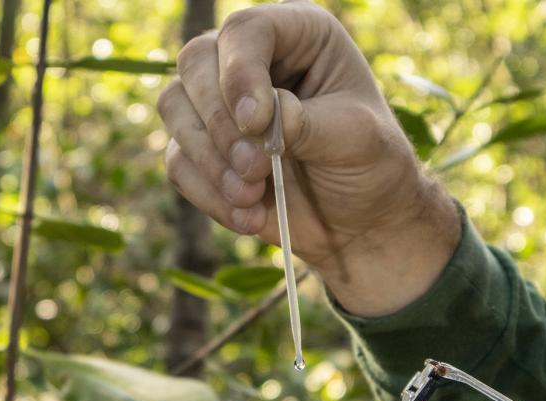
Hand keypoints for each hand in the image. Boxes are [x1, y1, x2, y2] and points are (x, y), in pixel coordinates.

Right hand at [157, 0, 459, 315]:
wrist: (361, 223)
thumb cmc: (370, 166)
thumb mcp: (355, 140)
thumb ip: (305, 123)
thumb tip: (253, 119)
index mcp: (300, 35)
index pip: (246, 31)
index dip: (239, 72)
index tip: (256, 122)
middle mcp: (253, 59)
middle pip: (196, 61)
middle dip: (219, 123)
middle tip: (255, 169)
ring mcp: (221, 103)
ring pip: (175, 106)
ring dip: (208, 159)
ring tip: (252, 196)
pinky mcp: (204, 149)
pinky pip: (178, 162)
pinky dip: (207, 193)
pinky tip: (247, 216)